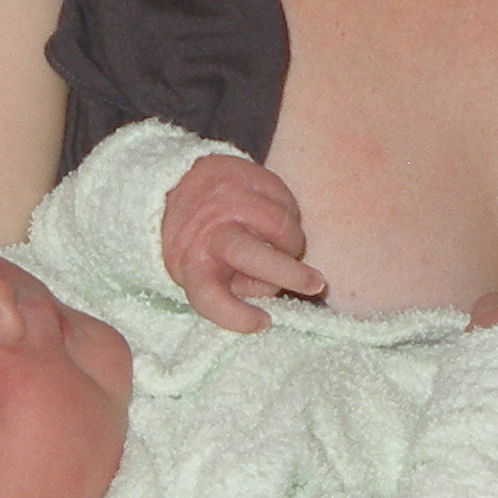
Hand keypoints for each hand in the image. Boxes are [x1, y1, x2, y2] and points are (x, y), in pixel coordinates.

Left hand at [160, 153, 327, 329]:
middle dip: (289, 273)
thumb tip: (273, 297)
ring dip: (292, 244)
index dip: (237, 316)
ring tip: (286, 246)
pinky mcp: (249, 175)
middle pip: (252, 257)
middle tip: (317, 285)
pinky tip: (279, 219)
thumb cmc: (199, 240)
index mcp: (193, 264)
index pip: (210, 297)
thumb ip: (231, 288)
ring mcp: (229, 200)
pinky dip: (291, 216)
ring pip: (281, 227)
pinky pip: (287, 201)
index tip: (263, 322)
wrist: (180, 183)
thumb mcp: (200, 270)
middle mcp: (210, 232)